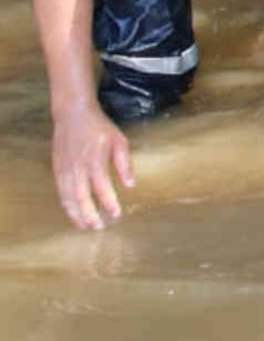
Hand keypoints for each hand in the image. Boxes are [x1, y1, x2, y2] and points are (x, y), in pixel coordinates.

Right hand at [51, 107, 133, 229]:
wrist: (72, 113)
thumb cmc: (99, 127)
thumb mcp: (119, 141)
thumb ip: (125, 164)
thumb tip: (130, 185)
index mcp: (94, 160)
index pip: (102, 188)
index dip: (108, 203)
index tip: (116, 214)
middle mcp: (77, 167)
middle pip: (81, 197)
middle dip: (90, 215)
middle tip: (99, 227)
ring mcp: (64, 169)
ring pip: (68, 197)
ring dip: (76, 214)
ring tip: (85, 227)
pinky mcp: (56, 169)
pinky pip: (60, 192)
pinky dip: (66, 205)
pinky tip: (73, 213)